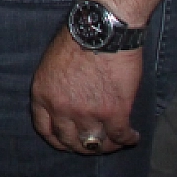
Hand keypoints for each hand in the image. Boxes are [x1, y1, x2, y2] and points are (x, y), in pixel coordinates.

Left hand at [29, 29, 143, 154]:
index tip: (69, 142)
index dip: (59, 140)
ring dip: (108, 146)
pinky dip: (128, 139)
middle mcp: (61, 109)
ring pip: (96, 144)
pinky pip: (121, 137)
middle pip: (70, 141)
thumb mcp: (51, 65)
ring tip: (116, 142)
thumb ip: (55, 88)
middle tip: (95, 143)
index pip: (45, 130)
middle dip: (82, 146)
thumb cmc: (78, 39)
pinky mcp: (113, 113)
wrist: (101, 30)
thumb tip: (66, 105)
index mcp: (42, 95)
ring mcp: (87, 113)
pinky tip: (133, 137)